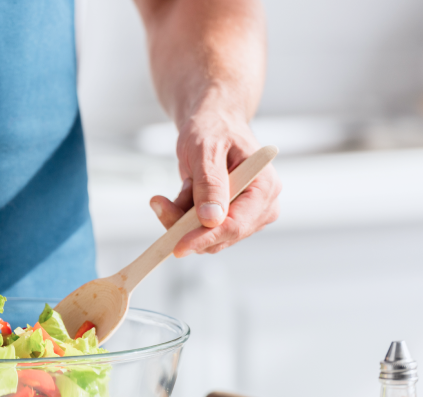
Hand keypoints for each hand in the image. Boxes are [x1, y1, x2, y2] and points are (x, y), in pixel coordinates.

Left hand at [149, 110, 280, 256]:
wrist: (212, 123)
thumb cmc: (213, 129)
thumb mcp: (206, 150)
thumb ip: (210, 184)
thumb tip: (211, 220)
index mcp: (264, 187)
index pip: (236, 225)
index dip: (206, 238)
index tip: (178, 247)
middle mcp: (262, 206)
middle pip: (220, 236)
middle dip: (186, 225)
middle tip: (158, 203)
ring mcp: (246, 214)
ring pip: (207, 237)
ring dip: (182, 217)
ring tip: (183, 183)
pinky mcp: (229, 218)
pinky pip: (200, 230)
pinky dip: (184, 215)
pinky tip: (186, 189)